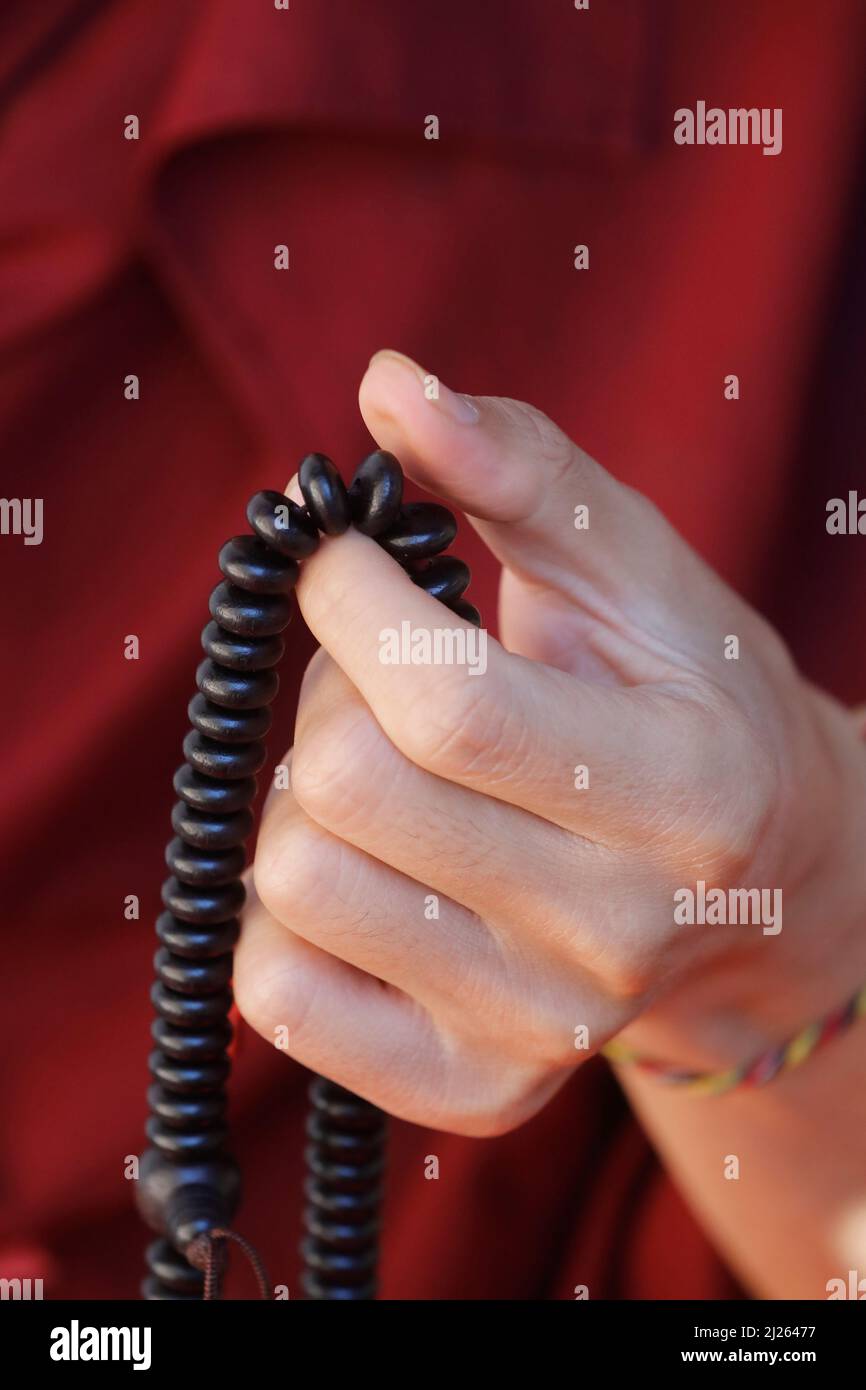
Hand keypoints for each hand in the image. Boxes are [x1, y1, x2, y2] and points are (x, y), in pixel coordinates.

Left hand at [234, 350, 865, 1134]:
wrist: (754, 886)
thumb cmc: (685, 700)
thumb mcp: (637, 573)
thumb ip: (521, 470)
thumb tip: (387, 384)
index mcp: (682, 790)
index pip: (443, 699)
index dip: (349, 599)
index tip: (347, 563)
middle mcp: (616, 933)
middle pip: (349, 788)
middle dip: (331, 688)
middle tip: (382, 677)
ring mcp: (541, 1028)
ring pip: (295, 883)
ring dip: (308, 796)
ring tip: (388, 777)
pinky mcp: (473, 1088)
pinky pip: (278, 994)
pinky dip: (286, 914)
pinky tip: (370, 871)